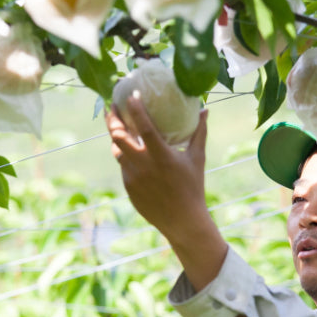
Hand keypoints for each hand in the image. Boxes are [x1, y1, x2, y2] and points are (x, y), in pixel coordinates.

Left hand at [106, 96, 227, 290]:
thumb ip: (199, 133)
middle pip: (118, 137)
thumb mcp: (197, 159)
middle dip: (112, 119)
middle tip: (112, 107)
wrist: (182, 222)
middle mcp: (143, 166)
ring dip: (116, 137)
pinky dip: (125, 156)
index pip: (143, 127)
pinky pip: (123, 166)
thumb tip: (205, 110)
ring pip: (117, 151)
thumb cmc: (193, 188)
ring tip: (118, 126)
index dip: (135, 109)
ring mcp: (133, 178)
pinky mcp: (128, 188)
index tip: (130, 95)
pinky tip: (130, 151)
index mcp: (161, 157)